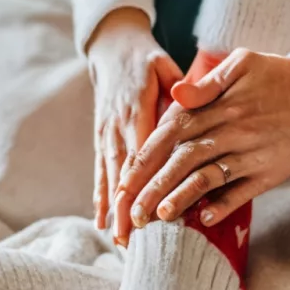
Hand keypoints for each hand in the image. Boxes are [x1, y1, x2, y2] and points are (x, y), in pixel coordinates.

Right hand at [87, 7, 181, 231]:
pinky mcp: (100, 139)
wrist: (110, 48)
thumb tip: (190, 102)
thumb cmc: (145, 59)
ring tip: (119, 241)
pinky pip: (99, 173)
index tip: (149, 210)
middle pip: (122, 174)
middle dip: (125, 209)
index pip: (142, 154)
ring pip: (108, 178)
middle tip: (132, 240)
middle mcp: (118, 128)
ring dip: (113, 211)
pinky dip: (100, 198)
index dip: (144, 184)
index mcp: (136, 111)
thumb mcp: (164, 67)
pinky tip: (102, 223)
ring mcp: (106, 135)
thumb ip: (178, 88)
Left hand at [114, 49, 289, 229]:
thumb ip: (207, 83)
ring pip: (208, 178)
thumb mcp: (242, 63)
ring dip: (182, 198)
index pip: (171, 133)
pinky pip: (243, 191)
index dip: (146, 157)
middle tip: (132, 211)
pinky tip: (205, 219)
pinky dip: (224, 205)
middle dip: (153, 186)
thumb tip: (174, 94)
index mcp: (218, 107)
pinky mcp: (270, 172)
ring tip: (159, 217)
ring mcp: (250, 154)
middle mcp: (231, 132)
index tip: (125, 179)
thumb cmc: (277, 76)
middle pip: (182, 161)